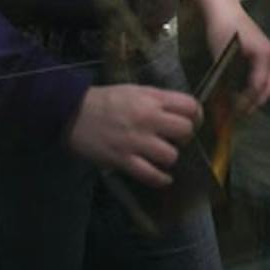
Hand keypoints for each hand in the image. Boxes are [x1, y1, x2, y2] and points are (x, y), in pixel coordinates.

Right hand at [66, 83, 200, 187]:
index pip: (190, 106)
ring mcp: (136, 141)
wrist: (72, 112)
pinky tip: (163, 177)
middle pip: (185, 131)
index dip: (196, 116)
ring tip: (163, 155)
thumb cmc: (107, 99)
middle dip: (185, 137)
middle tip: (176, 139)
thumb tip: (181, 112)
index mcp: (152, 99)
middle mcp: (148, 119)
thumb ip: (159, 100)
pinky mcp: (123, 160)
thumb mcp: (136, 90)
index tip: (192, 122)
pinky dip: (160, 179)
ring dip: (170, 158)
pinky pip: (150, 175)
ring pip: (170, 155)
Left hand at [208, 9, 269, 115]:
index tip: (233, 113)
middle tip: (238, 115)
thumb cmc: (223, 29)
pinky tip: (241, 92)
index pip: (258, 87)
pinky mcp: (264, 54)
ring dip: (255, 97)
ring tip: (239, 106)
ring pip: (268, 84)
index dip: (246, 102)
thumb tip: (222, 104)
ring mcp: (269, 55)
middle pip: (268, 89)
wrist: (224, 8)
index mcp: (264, 56)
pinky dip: (255, 88)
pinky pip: (264, 77)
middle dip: (254, 104)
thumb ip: (225, 80)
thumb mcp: (222, 55)